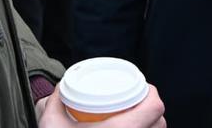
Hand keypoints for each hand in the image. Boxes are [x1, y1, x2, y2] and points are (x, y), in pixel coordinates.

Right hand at [37, 85, 165, 127]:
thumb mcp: (52, 125)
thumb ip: (56, 102)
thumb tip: (62, 87)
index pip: (154, 109)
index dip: (151, 95)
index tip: (143, 88)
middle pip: (159, 124)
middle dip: (152, 111)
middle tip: (137, 102)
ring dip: (150, 126)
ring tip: (136, 119)